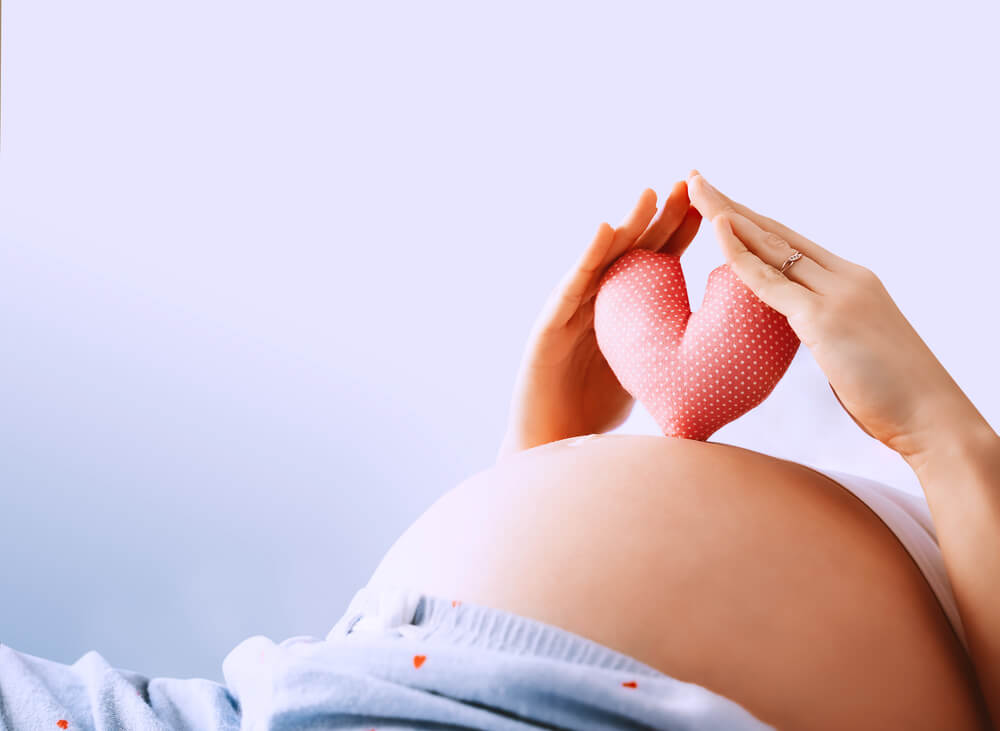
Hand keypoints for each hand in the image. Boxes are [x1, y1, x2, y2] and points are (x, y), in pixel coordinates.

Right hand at [498, 182, 701, 459]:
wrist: (552, 450)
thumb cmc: (594, 421)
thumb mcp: (646, 380)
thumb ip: (672, 360)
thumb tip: (726, 359)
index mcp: (622, 312)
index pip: (658, 263)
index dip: (682, 233)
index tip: (712, 205)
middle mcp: (595, 304)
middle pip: (632, 251)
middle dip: (659, 217)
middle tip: (687, 184)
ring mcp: (569, 313)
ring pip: (600, 261)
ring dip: (626, 225)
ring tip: (650, 195)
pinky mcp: (547, 328)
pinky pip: (570, 289)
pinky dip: (586, 259)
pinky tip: (604, 232)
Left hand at [686, 171, 986, 461]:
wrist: (931, 416)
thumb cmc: (893, 393)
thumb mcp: (852, 348)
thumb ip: (827, 329)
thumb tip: (808, 333)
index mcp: (850, 282)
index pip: (790, 242)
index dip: (753, 222)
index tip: (721, 205)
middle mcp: (844, 278)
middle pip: (775, 232)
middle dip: (732, 206)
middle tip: (696, 180)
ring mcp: (835, 295)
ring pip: (771, 245)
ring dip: (727, 216)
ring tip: (695, 189)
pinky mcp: (824, 319)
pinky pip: (770, 281)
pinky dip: (741, 254)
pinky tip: (717, 231)